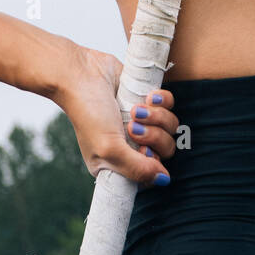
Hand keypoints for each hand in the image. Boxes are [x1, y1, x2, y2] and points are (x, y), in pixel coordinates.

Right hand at [54, 44, 178, 186]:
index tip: (142, 151)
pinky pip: (169, 104)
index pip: (150, 173)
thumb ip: (138, 169)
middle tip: (133, 127)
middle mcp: (131, 143)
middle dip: (154, 136)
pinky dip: (162, 100)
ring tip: (136, 109)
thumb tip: (163, 180)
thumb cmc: (89, 114)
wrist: (84, 74)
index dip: (153, 163)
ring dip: (156, 117)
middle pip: (165, 149)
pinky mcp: (146, 98)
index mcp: (118, 162)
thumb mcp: (110, 149)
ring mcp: (142, 120)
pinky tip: (148, 97)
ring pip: (170, 126)